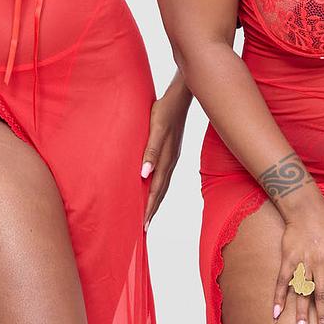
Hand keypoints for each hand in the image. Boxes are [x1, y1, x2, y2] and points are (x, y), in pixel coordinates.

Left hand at [141, 80, 188, 227]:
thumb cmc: (165, 110)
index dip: (149, 207)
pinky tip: (154, 185)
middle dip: (152, 209)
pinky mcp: (172, 150)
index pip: (156, 189)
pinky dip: (159, 185)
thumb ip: (150, 151)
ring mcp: (173, 156)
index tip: (143, 225)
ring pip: (164, 184)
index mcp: (167, 159)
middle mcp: (171, 161)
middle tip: (144, 227)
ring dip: (156, 199)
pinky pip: (165, 174)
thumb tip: (144, 174)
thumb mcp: (155, 128)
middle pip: (161, 191)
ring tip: (149, 212)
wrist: (181, 96)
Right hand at [272, 190, 323, 323]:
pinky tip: (275, 314)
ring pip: (302, 292)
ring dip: (301, 313)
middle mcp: (320, 265)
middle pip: (322, 296)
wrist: (307, 210)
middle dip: (323, 318)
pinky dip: (278, 297)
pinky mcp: (287, 260)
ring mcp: (302, 263)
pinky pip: (282, 281)